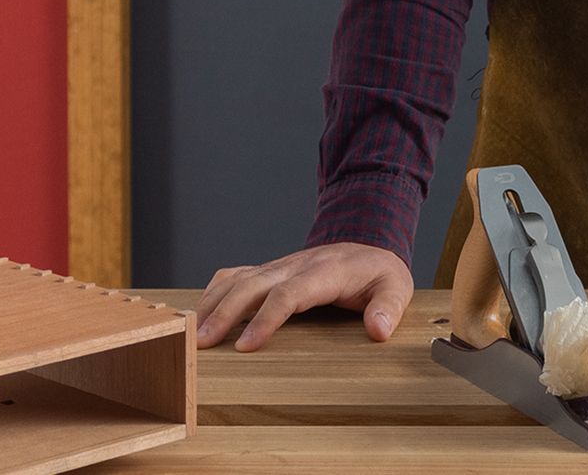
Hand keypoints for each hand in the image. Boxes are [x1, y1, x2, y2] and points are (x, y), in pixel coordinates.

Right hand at [194, 243, 413, 351]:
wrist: (370, 243)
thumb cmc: (380, 272)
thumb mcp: (397, 287)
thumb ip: (388, 308)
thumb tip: (378, 330)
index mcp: (326, 271)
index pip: (290, 293)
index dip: (265, 318)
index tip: (245, 345)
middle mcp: (296, 264)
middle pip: (253, 284)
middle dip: (225, 312)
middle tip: (202, 343)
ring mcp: (280, 265)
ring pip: (238, 278)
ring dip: (212, 303)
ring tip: (191, 332)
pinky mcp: (270, 270)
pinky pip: (236, 275)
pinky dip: (215, 290)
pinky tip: (200, 312)